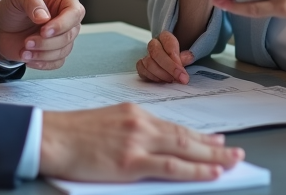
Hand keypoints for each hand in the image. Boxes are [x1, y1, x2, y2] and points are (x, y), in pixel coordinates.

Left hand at [0, 0, 84, 68]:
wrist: (0, 27)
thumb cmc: (13, 7)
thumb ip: (31, 1)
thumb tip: (44, 17)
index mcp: (63, 1)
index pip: (75, 12)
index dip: (62, 24)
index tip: (44, 31)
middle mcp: (65, 19)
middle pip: (69, 35)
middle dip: (47, 42)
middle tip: (27, 41)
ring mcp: (61, 37)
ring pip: (63, 51)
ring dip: (43, 54)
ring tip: (24, 50)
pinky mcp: (54, 52)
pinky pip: (57, 63)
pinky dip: (42, 63)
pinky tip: (28, 58)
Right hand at [40, 104, 243, 181]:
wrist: (49, 137)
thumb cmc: (71, 135)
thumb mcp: (107, 123)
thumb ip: (132, 132)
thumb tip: (154, 148)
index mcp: (134, 112)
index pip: (174, 126)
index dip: (198, 135)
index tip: (215, 140)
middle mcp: (141, 123)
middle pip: (185, 136)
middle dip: (213, 146)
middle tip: (236, 152)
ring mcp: (138, 141)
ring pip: (184, 150)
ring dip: (212, 157)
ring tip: (232, 162)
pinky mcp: (132, 161)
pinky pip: (171, 167)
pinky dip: (195, 170)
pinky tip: (210, 173)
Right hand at [136, 31, 194, 83]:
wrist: (171, 62)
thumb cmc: (179, 58)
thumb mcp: (185, 55)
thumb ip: (186, 57)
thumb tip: (189, 57)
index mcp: (165, 37)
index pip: (168, 42)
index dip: (175, 57)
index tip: (183, 70)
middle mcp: (154, 44)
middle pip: (156, 53)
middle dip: (170, 67)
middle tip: (181, 79)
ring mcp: (146, 55)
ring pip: (148, 63)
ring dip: (162, 74)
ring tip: (172, 80)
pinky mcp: (141, 66)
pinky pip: (142, 70)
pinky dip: (152, 77)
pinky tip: (161, 81)